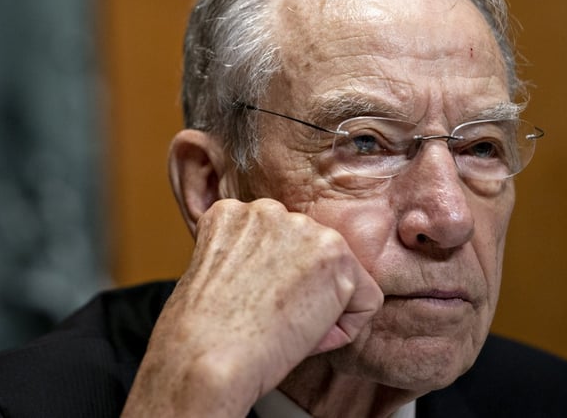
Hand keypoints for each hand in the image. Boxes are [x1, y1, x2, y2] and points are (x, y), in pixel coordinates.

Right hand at [122, 198, 382, 416]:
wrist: (207, 357)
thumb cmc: (201, 334)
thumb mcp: (213, 274)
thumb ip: (245, 258)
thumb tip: (280, 277)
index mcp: (232, 213)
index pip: (274, 245)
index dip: (268, 285)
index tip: (250, 306)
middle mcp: (268, 210)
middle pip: (309, 255)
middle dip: (300, 290)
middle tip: (267, 318)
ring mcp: (304, 228)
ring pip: (338, 275)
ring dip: (321, 307)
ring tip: (281, 324)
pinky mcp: (335, 256)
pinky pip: (365, 299)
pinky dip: (344, 328)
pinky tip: (306, 334)